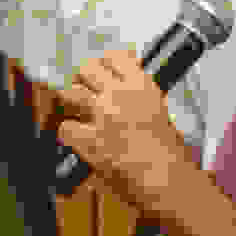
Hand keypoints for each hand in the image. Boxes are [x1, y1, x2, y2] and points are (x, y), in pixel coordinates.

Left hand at [43, 48, 203, 223]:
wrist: (168, 180)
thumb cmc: (170, 154)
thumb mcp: (162, 114)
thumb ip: (140, 98)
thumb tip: (125, 91)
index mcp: (142, 85)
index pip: (114, 56)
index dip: (106, 62)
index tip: (104, 68)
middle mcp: (120, 95)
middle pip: (87, 68)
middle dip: (84, 77)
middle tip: (85, 87)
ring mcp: (103, 116)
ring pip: (71, 92)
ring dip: (72, 100)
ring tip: (78, 109)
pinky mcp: (90, 140)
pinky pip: (66, 127)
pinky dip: (69, 132)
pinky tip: (78, 137)